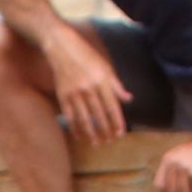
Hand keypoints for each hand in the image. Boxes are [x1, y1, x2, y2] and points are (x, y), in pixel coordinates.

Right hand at [43, 28, 127, 147]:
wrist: (62, 47)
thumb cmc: (87, 57)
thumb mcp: (106, 67)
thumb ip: (116, 85)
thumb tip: (128, 99)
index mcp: (102, 80)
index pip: (112, 106)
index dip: (117, 121)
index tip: (121, 133)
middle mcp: (89, 88)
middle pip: (99, 115)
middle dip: (105, 130)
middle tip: (110, 141)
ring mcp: (74, 92)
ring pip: (84, 118)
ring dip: (91, 133)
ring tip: (97, 143)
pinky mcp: (63, 95)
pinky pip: (70, 116)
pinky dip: (75, 127)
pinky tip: (80, 136)